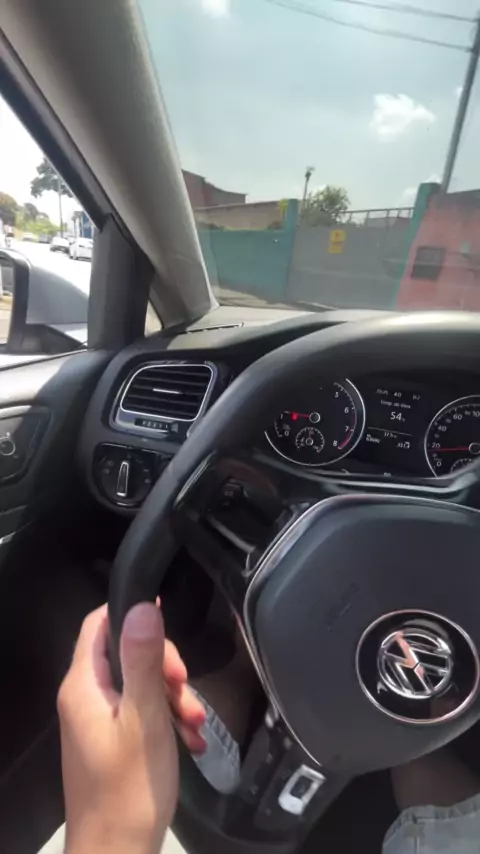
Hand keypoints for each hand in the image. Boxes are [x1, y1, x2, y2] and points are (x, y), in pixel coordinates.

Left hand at [58, 602, 203, 853]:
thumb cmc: (130, 788)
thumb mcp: (144, 718)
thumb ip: (144, 661)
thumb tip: (143, 605)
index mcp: (83, 685)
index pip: (99, 623)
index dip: (133, 614)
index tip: (169, 625)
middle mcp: (85, 697)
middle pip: (126, 653)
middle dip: (165, 666)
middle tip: (185, 689)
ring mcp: (98, 720)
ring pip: (140, 684)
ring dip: (173, 697)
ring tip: (195, 724)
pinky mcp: (112, 740)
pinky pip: (141, 712)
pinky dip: (167, 720)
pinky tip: (190, 740)